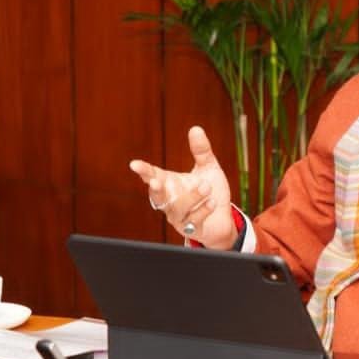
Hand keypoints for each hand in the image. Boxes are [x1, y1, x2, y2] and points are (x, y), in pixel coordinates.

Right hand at [129, 126, 237, 248]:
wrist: (223, 218)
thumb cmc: (211, 191)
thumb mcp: (208, 168)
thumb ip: (201, 151)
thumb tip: (196, 128)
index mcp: (170, 183)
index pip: (153, 176)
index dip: (144, 171)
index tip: (134, 164)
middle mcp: (170, 201)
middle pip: (157, 197)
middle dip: (155, 190)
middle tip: (156, 182)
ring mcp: (179, 217)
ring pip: (177, 208)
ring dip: (192, 197)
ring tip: (206, 186)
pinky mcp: (191, 229)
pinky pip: (193, 221)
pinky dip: (203, 210)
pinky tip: (213, 202)